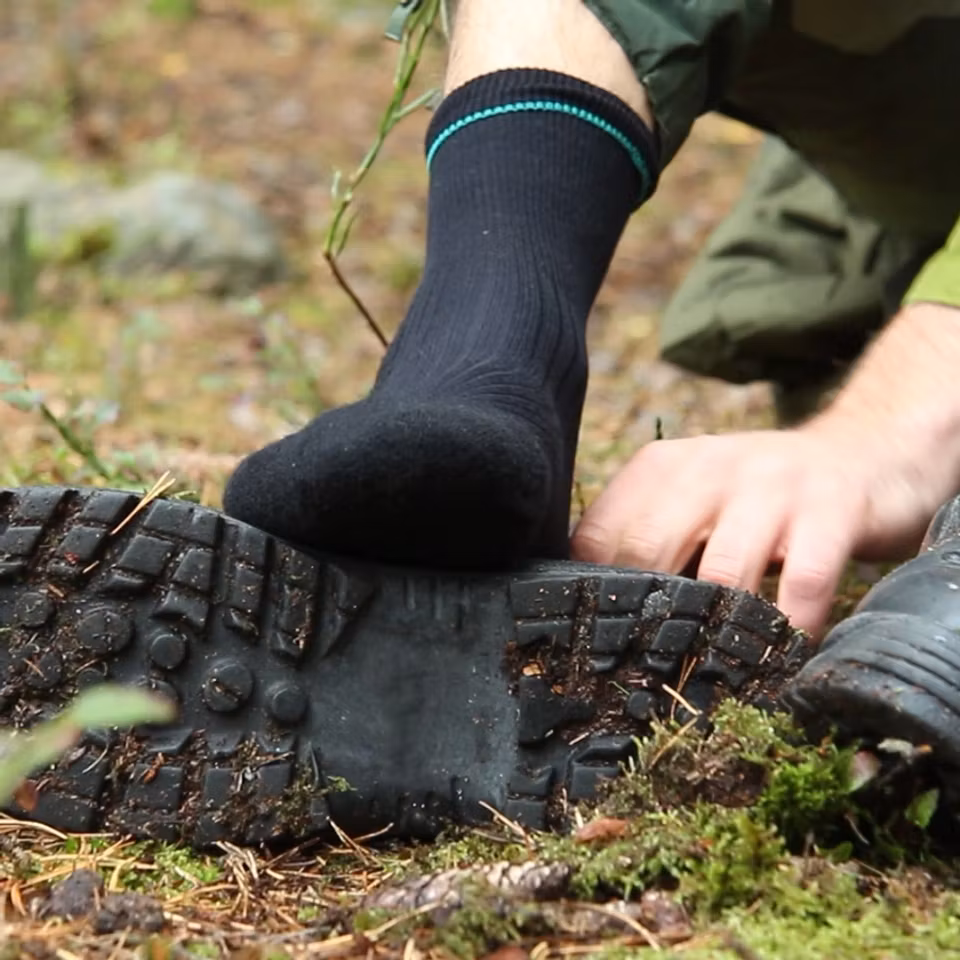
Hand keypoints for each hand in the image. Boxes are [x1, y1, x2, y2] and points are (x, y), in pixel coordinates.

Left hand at [571, 423, 940, 636]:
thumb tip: (595, 612)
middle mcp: (709, 468)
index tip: (598, 643)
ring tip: (709, 677)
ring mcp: (771, 487)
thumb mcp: (691, 499)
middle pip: (650, 549)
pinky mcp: (831, 511)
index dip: (595, 596)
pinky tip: (779, 658)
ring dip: (715, 632)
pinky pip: (802, 582)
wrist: (860, 452)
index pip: (600, 535)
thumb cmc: (755, 497)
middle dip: (645, 616)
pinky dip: (788, 628)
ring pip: (723, 571)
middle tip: (647, 672)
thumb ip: (646, 538)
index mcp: (660, 467)